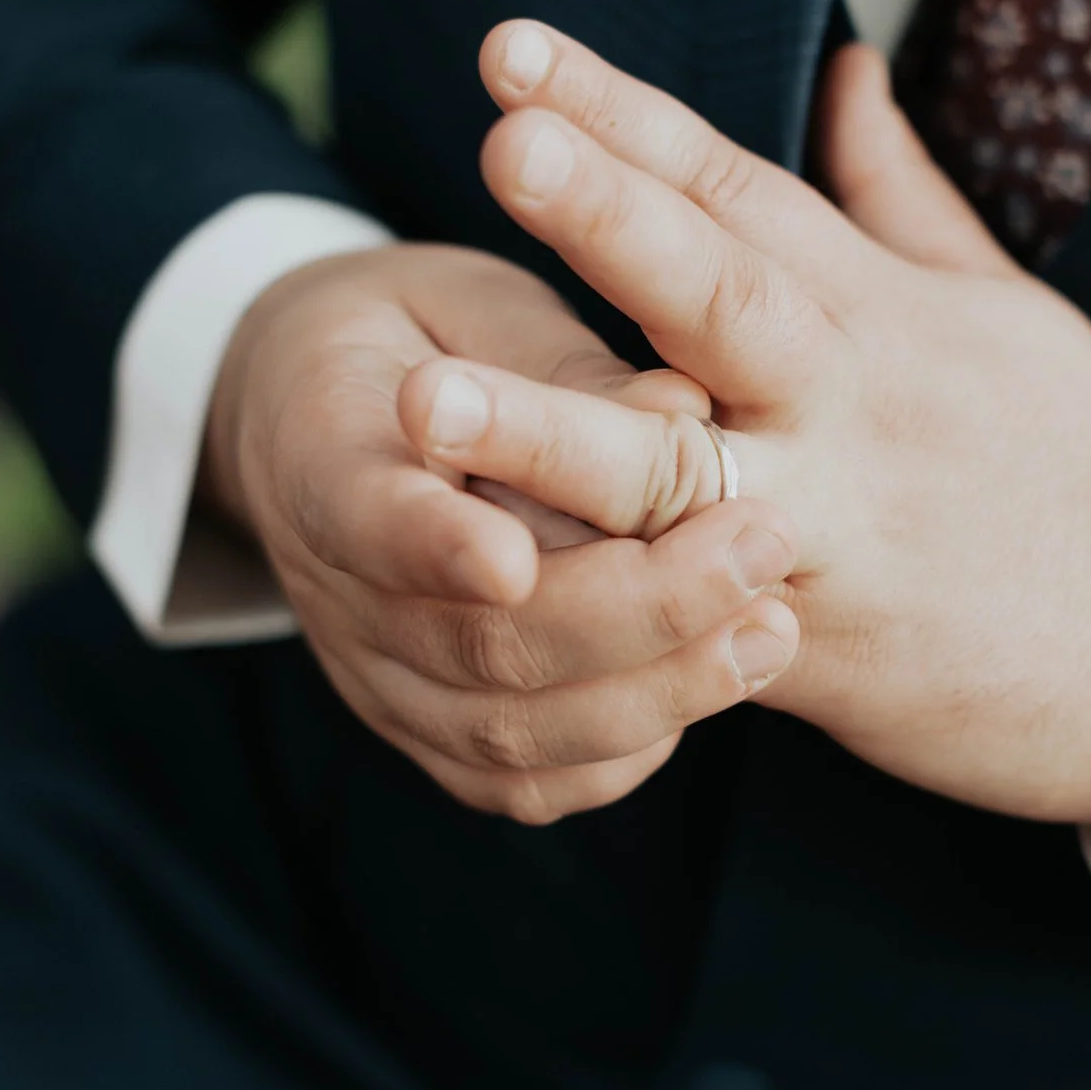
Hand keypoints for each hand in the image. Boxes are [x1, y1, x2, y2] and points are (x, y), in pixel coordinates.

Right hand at [206, 243, 801, 821]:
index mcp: (320, 449)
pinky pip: (524, 780)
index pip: (368, 517)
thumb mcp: (480, 308)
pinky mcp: (427, 732)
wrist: (331, 419)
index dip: (437, 548)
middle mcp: (335, 590)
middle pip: (478, 643)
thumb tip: (686, 413)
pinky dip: (626, 747)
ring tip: (770, 628)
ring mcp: (377, 678)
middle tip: (760, 545)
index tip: (514, 558)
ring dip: (658, 689)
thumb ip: (570, 371)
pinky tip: (712, 684)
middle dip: (637, 608)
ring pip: (510, 731)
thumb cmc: (428, 339)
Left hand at [405, 24, 1090, 825]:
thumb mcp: (999, 307)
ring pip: (677, 473)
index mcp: (882, 308)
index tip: (517, 48)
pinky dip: (601, 604)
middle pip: (720, 292)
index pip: (739, 184)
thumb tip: (847, 70)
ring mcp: (834, 522)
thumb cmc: (1083, 462)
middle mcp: (851, 401)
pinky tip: (491, 584)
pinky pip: (688, 620)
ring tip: (429, 395)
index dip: (627, 112)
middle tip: (506, 140)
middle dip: (608, 217)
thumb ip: (895, 193)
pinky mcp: (815, 644)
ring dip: (549, 434)